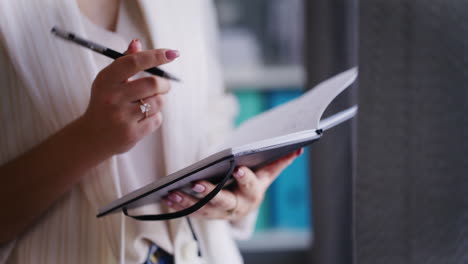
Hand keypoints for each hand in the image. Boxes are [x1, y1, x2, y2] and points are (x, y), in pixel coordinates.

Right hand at [80, 39, 179, 154]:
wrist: (92, 136)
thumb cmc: (105, 102)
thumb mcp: (109, 81)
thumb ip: (124, 62)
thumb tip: (137, 42)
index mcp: (106, 80)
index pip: (134, 62)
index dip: (156, 56)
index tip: (173, 53)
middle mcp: (112, 97)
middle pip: (153, 83)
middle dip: (165, 84)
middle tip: (165, 86)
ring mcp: (122, 117)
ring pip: (158, 102)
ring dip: (159, 100)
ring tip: (148, 103)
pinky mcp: (131, 133)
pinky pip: (157, 119)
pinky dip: (155, 116)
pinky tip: (142, 118)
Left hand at [162, 148, 303, 220]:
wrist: (244, 203)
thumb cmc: (255, 182)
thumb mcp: (267, 173)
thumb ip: (279, 161)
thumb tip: (298, 147)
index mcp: (254, 194)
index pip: (251, 185)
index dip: (245, 178)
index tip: (238, 168)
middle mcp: (238, 206)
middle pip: (224, 202)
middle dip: (211, 194)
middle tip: (198, 184)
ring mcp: (220, 213)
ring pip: (204, 209)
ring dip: (188, 201)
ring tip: (175, 191)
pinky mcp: (206, 215)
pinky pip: (192, 212)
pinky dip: (180, 205)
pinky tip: (168, 196)